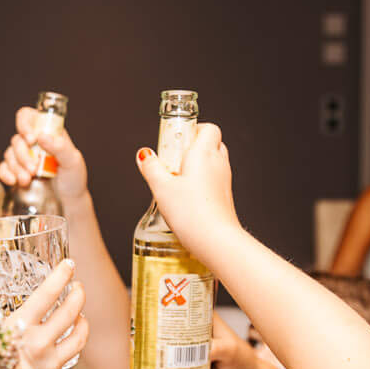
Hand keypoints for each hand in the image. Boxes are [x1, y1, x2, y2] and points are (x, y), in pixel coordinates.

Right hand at [0, 105, 90, 203]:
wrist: (68, 201)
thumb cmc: (74, 177)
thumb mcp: (73, 161)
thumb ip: (60, 147)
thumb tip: (42, 136)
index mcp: (47, 132)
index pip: (28, 117)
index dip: (24, 124)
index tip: (30, 139)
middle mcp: (33, 142)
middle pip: (17, 139)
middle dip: (23, 156)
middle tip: (33, 170)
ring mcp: (23, 156)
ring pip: (9, 154)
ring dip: (16, 168)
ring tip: (27, 180)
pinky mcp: (16, 171)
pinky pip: (3, 168)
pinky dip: (5, 174)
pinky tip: (13, 181)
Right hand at [8, 258, 85, 368]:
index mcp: (17, 328)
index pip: (47, 294)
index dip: (61, 276)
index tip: (69, 265)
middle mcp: (37, 346)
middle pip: (71, 312)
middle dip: (78, 295)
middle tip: (78, 288)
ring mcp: (48, 366)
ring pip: (79, 337)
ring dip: (82, 322)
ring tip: (80, 316)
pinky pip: (67, 364)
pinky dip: (64, 355)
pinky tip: (58, 350)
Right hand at [134, 123, 238, 255]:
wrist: (216, 240)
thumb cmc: (192, 214)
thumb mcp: (161, 188)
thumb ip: (151, 168)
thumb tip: (144, 156)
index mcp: (203, 153)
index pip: (208, 127)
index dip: (193, 129)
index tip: (175, 138)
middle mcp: (218, 164)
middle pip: (211, 143)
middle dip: (193, 146)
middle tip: (173, 157)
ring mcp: (224, 181)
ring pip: (214, 162)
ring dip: (198, 165)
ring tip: (177, 179)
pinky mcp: (225, 197)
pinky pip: (214, 180)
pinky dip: (202, 182)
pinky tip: (187, 197)